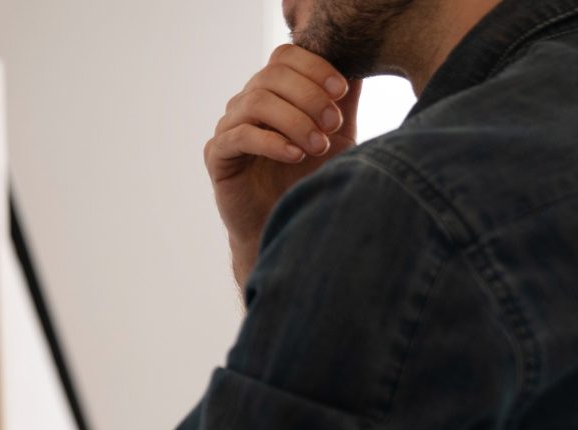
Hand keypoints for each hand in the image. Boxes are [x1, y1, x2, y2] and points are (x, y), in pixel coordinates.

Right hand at [205, 44, 361, 286]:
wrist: (285, 225)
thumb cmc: (310, 179)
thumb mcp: (338, 135)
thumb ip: (344, 100)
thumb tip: (360, 63)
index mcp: (273, 92)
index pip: (284, 56)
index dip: (313, 66)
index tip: (341, 90)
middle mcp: (246, 104)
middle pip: (271, 75)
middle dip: (309, 96)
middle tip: (334, 124)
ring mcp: (228, 127)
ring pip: (256, 102)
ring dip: (294, 120)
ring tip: (318, 146)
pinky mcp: (217, 155)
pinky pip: (240, 136)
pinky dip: (271, 142)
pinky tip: (295, 156)